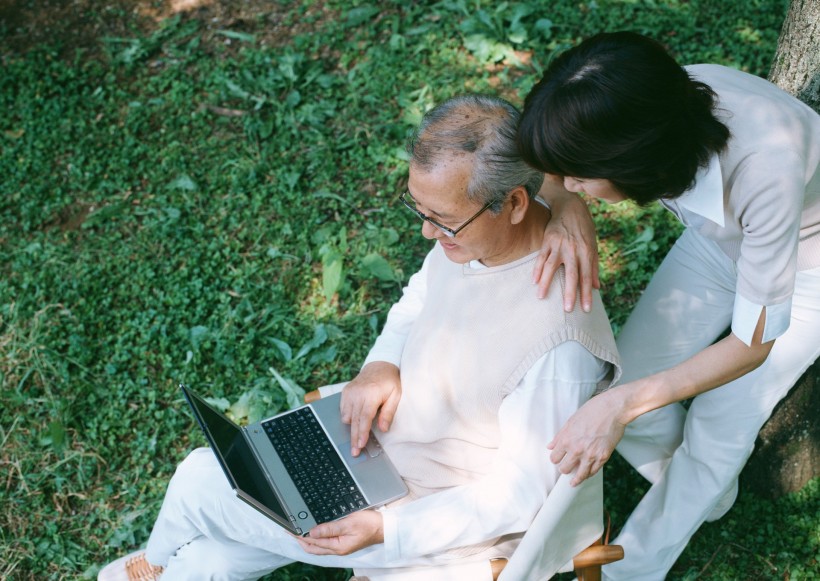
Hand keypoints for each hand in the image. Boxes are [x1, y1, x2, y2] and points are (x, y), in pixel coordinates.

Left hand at [296, 510, 383, 555]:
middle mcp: (338, 549)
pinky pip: (326, 543)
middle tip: (290, 531)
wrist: (384, 527)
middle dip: (301, 540)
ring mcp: (340, 547)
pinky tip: (314, 532)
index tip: (291, 529)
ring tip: (298, 531)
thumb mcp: (348, 524)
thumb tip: (312, 532)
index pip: (313, 542)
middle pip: (313, 548)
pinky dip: (317, 538)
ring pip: (318, 547)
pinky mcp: (343, 542)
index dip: (301, 536)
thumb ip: (329, 529)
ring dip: (308, 540)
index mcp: (338, 546)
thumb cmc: (369, 524)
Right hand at [341, 362, 401, 455]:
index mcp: (371, 394)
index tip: (361, 445)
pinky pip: (343, 410)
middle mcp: (357, 393)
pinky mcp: (345, 392)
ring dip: (352, 428)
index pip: (365, 417)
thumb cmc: (389, 382)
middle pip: (354, 421)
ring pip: (346, 417)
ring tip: (358, 438)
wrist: (379, 365)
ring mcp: (349, 392)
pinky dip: (348, 418)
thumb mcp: (395, 395)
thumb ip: (388, 413)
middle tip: (354, 452)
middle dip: (354, 438)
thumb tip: (383, 429)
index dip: (362, 433)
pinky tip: (355, 420)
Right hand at [533, 183, 598, 311]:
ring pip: (552, 267)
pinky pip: (541, 257)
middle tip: (568, 309)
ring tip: (541, 297)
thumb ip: (594, 266)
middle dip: (570, 293)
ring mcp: (559, 244)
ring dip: (546, 283)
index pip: (587, 276)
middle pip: (571, 274)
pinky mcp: (547, 240)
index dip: (587, 293)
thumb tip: (597, 287)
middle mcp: (573, 249)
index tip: (586, 308)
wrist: (571, 206)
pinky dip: (537, 269)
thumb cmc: (584, 228)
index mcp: (587, 251)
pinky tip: (534, 281)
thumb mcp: (593, 245)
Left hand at [547, 389, 625, 485]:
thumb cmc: (592, 411)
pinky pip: (593, 471)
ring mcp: (590, 455)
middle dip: (564, 468)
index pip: (554, 458)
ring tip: (573, 482)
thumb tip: (550, 446)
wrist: (613, 409)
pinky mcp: (603, 457)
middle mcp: (577, 449)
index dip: (555, 459)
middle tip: (566, 468)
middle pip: (564, 469)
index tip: (558, 459)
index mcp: (566, 439)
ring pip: (579, 475)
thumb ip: (560, 436)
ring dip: (575, 478)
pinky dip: (589, 474)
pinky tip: (586, 474)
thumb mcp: (571, 421)